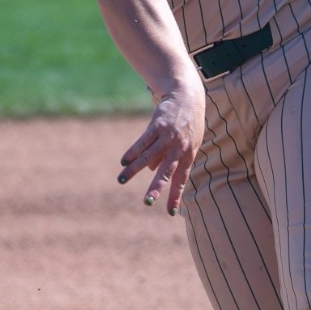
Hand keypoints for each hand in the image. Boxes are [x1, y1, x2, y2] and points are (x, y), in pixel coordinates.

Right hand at [118, 83, 205, 214]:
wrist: (187, 97)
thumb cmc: (187, 124)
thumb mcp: (186, 142)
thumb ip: (171, 157)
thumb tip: (152, 171)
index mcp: (188, 155)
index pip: (181, 179)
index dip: (175, 195)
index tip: (171, 212)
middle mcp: (180, 148)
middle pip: (167, 172)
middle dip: (156, 188)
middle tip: (147, 202)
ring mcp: (168, 137)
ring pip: (149, 157)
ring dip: (134, 169)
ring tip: (122, 179)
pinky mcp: (157, 126)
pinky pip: (143, 142)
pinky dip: (133, 152)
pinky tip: (124, 161)